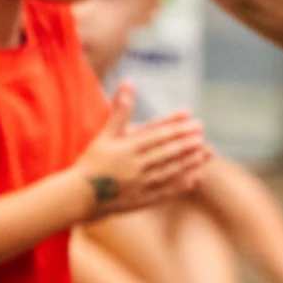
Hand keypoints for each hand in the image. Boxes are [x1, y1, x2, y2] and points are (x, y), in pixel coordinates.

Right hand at [75, 86, 209, 217]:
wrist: (77, 196)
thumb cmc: (90, 162)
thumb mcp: (104, 134)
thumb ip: (120, 110)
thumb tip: (128, 82)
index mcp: (127, 149)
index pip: (158, 137)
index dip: (179, 130)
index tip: (195, 124)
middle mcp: (136, 167)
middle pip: (167, 154)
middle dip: (188, 145)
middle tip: (203, 137)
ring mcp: (139, 185)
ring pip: (169, 172)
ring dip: (189, 163)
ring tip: (204, 155)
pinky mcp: (140, 200)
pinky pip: (164, 192)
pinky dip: (179, 185)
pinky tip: (193, 180)